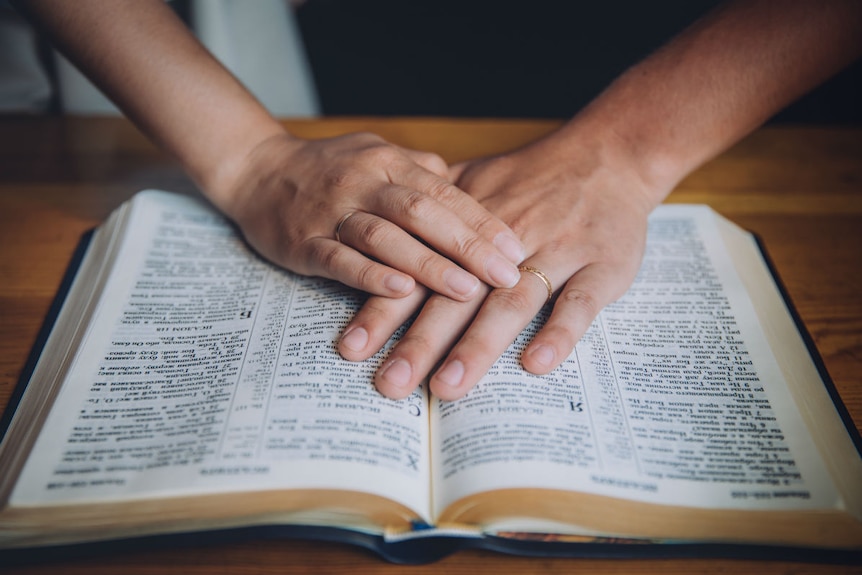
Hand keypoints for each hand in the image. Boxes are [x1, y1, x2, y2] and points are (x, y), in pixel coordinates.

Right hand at [218, 131, 525, 300]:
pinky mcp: (303, 242)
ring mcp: (332, 212)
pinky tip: (400, 293)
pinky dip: (370, 276)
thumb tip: (470, 192)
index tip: (516, 249)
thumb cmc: (329, 169)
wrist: (257, 170)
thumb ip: (422, 173)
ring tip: (466, 290)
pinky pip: (339, 259)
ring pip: (384, 237)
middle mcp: (363, 183)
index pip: (445, 191)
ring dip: (427, 264)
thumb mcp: (378, 156)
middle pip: (421, 212)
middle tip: (506, 276)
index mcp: (388, 162)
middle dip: (467, 246)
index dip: (482, 221)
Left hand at [339, 131, 660, 399]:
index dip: (383, 310)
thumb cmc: (533, 178)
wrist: (607, 156)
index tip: (351, 349)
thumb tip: (378, 228)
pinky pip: (581, 302)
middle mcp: (505, 245)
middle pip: (456, 297)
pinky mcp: (602, 266)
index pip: (417, 274)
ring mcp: (556, 254)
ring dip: (478, 345)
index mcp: (469, 228)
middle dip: (420, 342)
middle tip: (389, 385)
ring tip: (447, 387)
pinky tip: (536, 365)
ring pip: (512, 303)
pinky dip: (560, 332)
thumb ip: (431, 212)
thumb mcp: (476, 182)